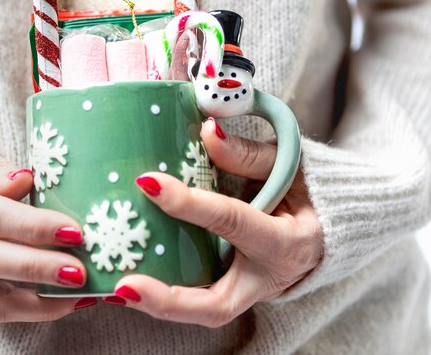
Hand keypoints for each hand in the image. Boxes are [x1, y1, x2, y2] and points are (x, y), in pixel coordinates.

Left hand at [108, 119, 322, 327]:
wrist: (330, 227)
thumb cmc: (310, 192)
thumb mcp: (289, 165)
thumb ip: (248, 154)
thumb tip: (205, 133)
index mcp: (288, 240)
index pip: (232, 221)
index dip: (190, 203)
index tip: (148, 182)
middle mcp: (267, 276)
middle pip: (217, 305)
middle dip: (168, 300)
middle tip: (123, 286)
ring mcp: (250, 290)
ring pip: (203, 311)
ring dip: (158, 304)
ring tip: (114, 289)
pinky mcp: (235, 289)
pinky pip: (200, 298)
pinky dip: (166, 294)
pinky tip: (131, 280)